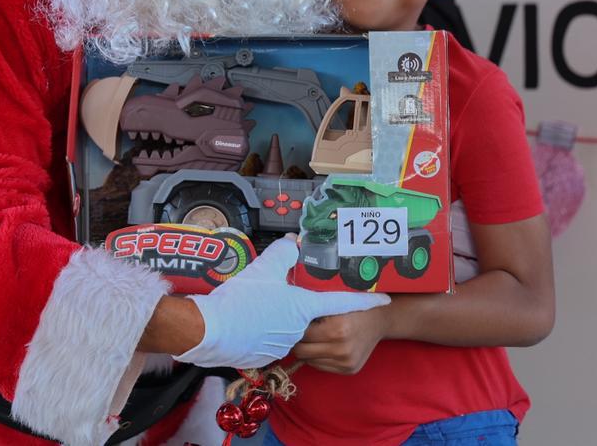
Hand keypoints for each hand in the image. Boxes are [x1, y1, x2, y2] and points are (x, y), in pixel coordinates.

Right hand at [174, 238, 389, 368]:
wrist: (212, 331)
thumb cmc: (241, 299)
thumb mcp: (264, 268)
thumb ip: (283, 253)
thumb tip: (294, 242)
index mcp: (304, 307)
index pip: (342, 303)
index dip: (364, 299)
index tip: (384, 298)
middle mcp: (299, 329)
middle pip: (308, 314)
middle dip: (300, 304)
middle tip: (281, 292)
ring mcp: (283, 344)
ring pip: (288, 326)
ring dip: (279, 316)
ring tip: (257, 304)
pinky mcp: (266, 354)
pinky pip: (271, 338)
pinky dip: (264, 328)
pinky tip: (248, 318)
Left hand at [291, 306, 390, 373]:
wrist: (379, 320)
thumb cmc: (353, 307)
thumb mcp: (334, 303)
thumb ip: (313, 311)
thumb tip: (286, 319)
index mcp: (337, 329)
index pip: (302, 334)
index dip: (295, 326)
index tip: (294, 320)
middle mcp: (342, 349)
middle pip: (302, 351)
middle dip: (297, 341)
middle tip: (298, 330)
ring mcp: (346, 362)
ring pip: (309, 361)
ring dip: (307, 350)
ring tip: (314, 337)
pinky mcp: (348, 370)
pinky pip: (320, 367)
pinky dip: (317, 357)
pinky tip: (324, 346)